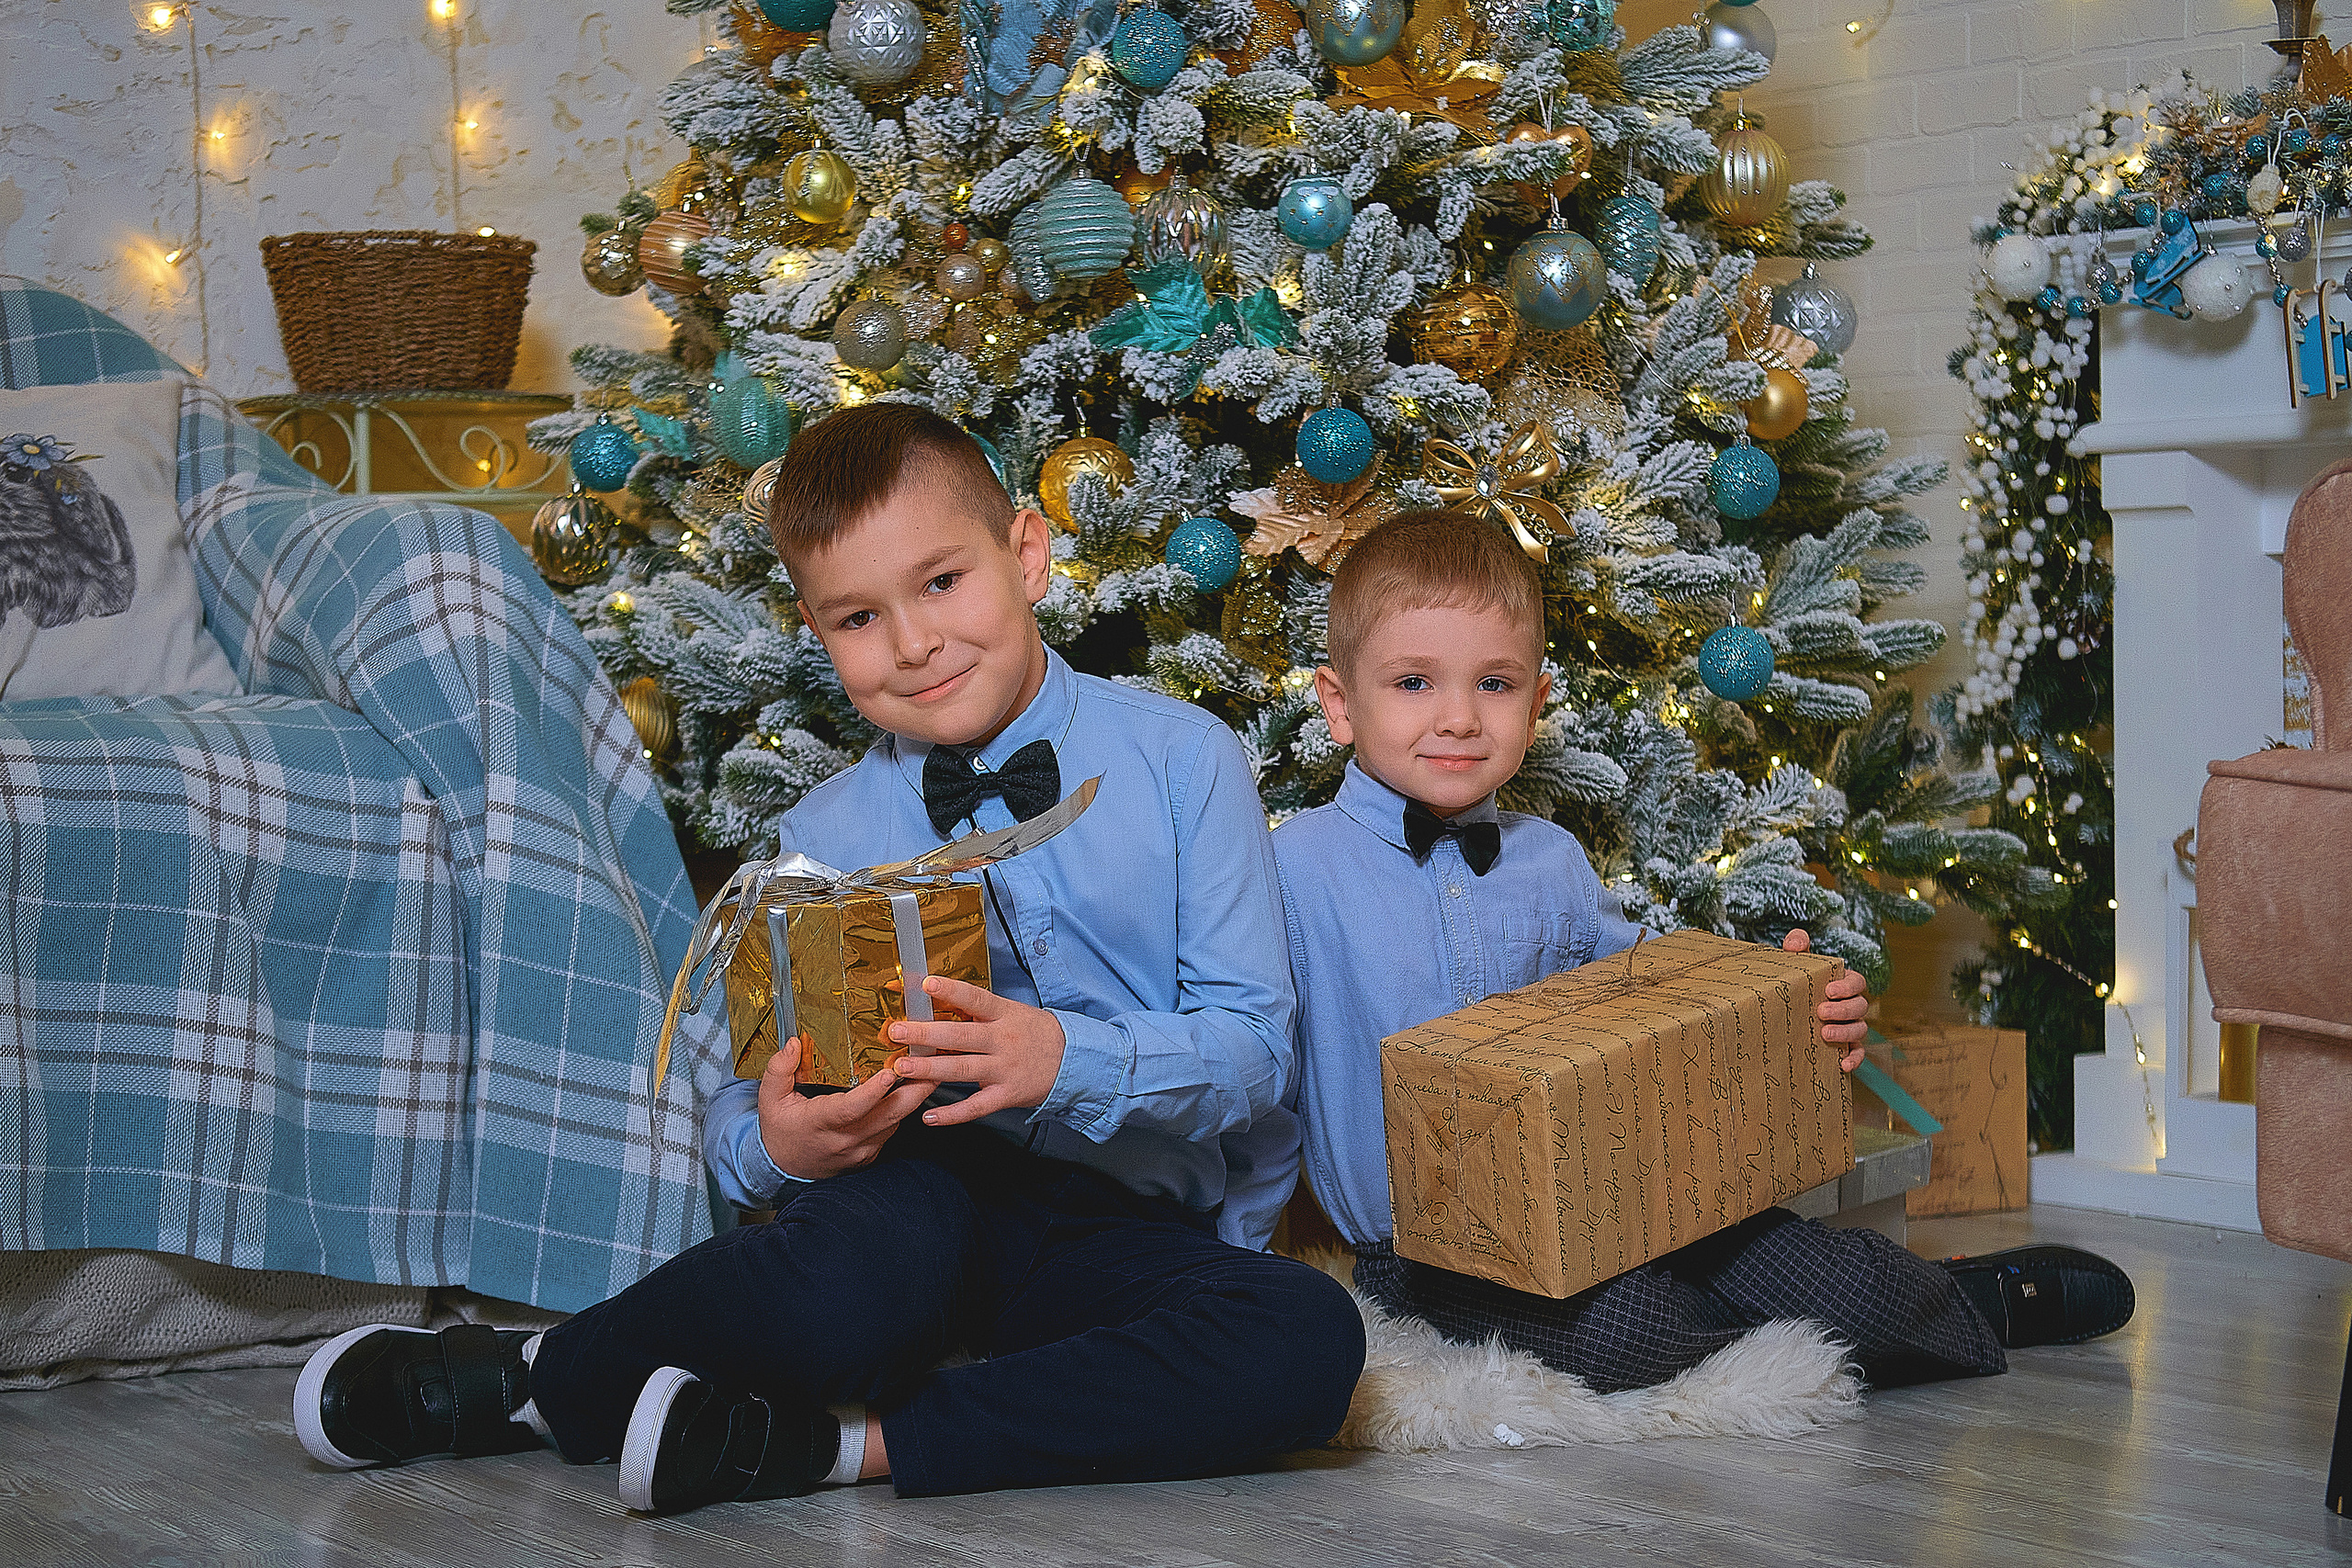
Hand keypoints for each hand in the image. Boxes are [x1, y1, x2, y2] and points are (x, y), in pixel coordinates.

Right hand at [757, 1035, 932, 1180]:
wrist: (785, 1168)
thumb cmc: (781, 1129)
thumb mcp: (770, 1098)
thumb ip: (779, 1069)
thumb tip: (792, 1044)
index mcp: (820, 1124)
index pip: (851, 1109)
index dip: (872, 1092)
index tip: (890, 1072)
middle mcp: (846, 1140)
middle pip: (887, 1116)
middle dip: (915, 1090)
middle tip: (934, 1065)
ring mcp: (861, 1149)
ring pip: (895, 1122)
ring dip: (914, 1097)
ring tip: (931, 1069)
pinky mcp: (871, 1153)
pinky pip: (892, 1130)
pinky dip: (903, 1110)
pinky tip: (913, 1088)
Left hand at [885, 976, 1066, 1127]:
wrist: (1072, 1059)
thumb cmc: (1035, 1033)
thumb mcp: (1012, 1012)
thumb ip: (978, 1010)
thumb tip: (939, 1000)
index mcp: (1004, 1014)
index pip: (975, 998)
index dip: (951, 991)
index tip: (926, 984)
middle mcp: (1002, 1040)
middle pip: (960, 1036)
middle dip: (925, 1034)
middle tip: (896, 1031)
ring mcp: (1004, 1069)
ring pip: (961, 1069)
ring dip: (929, 1070)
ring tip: (903, 1068)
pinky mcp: (1006, 1094)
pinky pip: (976, 1106)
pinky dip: (952, 1114)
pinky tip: (930, 1116)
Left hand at [1785, 928, 1868, 1071]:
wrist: (1782, 1014)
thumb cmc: (1794, 985)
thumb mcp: (1793, 966)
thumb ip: (1796, 950)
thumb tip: (1797, 941)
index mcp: (1842, 984)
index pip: (1857, 982)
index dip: (1848, 986)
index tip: (1829, 990)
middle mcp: (1851, 1005)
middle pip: (1860, 1006)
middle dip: (1843, 1009)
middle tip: (1821, 1011)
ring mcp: (1850, 1026)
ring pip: (1861, 1029)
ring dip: (1846, 1032)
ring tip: (1825, 1033)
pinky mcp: (1845, 1046)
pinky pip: (1858, 1053)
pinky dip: (1854, 1059)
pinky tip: (1842, 1064)